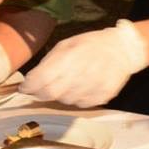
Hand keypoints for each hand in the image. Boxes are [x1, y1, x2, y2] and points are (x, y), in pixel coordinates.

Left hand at [20, 20, 148, 107]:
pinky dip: (75, 98)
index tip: (25, 87)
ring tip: (68, 81)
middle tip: (40, 87)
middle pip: (49, 94)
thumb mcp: (67, 44)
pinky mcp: (102, 97)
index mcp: (69, 58)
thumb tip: (31, 81)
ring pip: (64, 101)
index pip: (40, 81)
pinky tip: (81, 86)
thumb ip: (47, 63)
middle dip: (40, 93)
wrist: (123, 49)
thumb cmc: (91, 44)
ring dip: (59, 95)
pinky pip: (80, 105)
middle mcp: (80, 75)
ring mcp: (92, 88)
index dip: (28, 87)